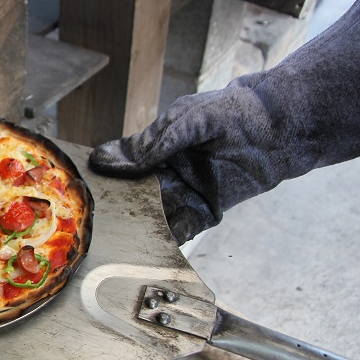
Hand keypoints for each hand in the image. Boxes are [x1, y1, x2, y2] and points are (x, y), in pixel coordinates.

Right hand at [89, 0, 359, 243]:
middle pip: (131, 196)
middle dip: (115, 209)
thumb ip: (151, 143)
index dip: (99, 177)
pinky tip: (153, 248)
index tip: (77, 188)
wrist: (282, 127)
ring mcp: (184, 192)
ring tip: (117, 241)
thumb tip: (108, 159)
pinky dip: (168, 239)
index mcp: (154, 147)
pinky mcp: (205, 209)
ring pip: (153, 215)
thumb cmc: (233, 112)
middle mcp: (164, 172)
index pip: (118, 165)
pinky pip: (182, 228)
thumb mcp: (186, 120)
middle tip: (92, 222)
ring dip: (138, 228)